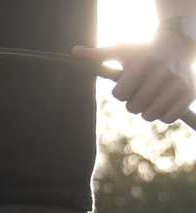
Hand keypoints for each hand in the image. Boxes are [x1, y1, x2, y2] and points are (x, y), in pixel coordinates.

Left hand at [73, 32, 195, 123]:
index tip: (126, 84)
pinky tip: (162, 102)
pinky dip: (162, 115)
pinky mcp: (188, 94)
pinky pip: (168, 118)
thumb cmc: (142, 51)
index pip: (120, 94)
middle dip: (132, 102)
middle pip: (133, 107)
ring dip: (146, 110)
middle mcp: (163, 73)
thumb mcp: (122, 50)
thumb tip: (75, 52)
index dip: (120, 92)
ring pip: (150, 115)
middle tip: (139, 90)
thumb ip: (99, 55)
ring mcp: (178, 84)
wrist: (176, 46)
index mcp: (144, 63)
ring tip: (150, 96)